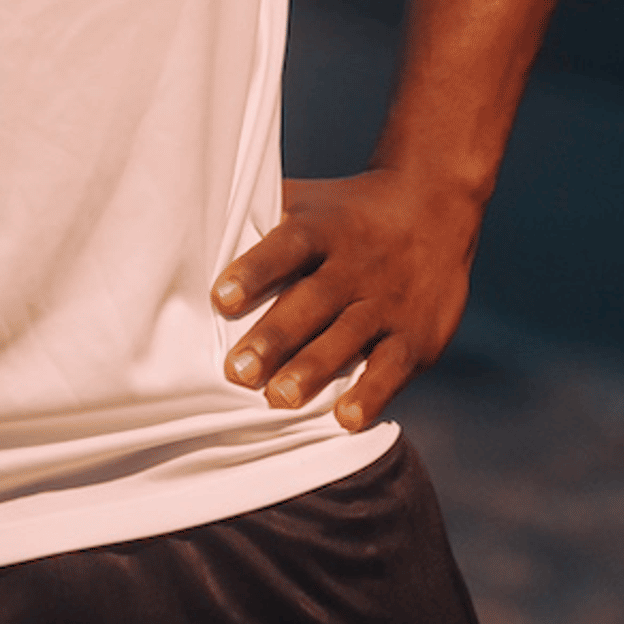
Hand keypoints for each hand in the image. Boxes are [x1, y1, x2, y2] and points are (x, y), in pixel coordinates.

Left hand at [210, 169, 481, 430]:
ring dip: (313, 370)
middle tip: (237, 372)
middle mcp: (354, 265)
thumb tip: (188, 227)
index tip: (221, 298)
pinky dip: (370, 393)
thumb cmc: (346, 213)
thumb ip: (259, 218)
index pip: (285, 247)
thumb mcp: (308, 203)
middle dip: (275, 337)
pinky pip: (391, 367)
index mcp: (321, 229)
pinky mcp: (416, 335)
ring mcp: (387, 301)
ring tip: (279, 399)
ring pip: (348, 336)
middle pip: (312, 301)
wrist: (435, 206)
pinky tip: (344, 419)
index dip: (254, 271)